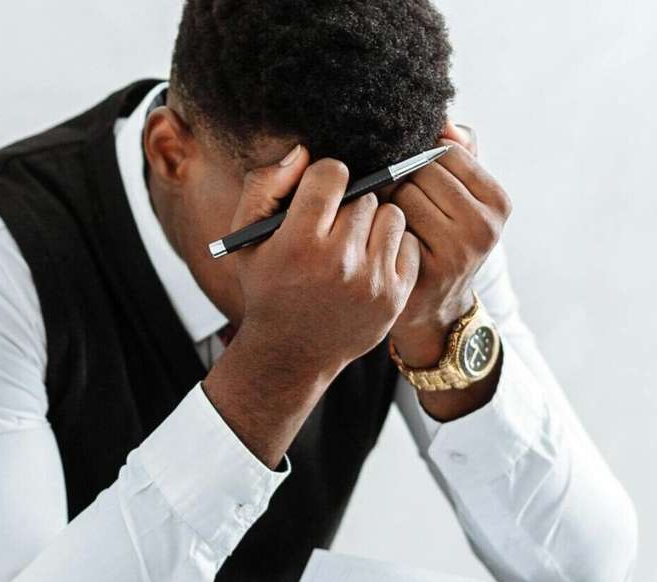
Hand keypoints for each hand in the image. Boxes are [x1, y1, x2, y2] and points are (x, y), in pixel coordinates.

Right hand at [230, 145, 421, 379]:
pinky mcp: (394, 296)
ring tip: (354, 243)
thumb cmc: (268, 289)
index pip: (333, 173)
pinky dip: (393, 248)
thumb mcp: (246, 239)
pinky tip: (370, 262)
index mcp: (299, 244)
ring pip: (391, 215)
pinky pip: (409, 244)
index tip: (318, 199)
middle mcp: (338, 262)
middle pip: (365, 194)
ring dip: (375, 223)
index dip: (323, 181)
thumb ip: (264, 186)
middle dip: (349, 206)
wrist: (290, 354)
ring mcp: (371, 282)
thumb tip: (304, 152)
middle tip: (334, 229)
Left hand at [386, 122, 511, 367]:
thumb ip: (460, 153)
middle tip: (395, 199)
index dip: (420, 158)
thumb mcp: (463, 198)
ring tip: (389, 219)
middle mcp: (484, 228)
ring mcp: (457, 253)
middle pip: (423, 170)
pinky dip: (380, 226)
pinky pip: (390, 225)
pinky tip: (382, 238)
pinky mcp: (426, 272)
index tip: (412, 176)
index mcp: (498, 202)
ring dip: (387, 201)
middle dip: (402, 179)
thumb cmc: (442, 242)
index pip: (447, 151)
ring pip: (404, 194)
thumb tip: (444, 117)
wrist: (434, 310)